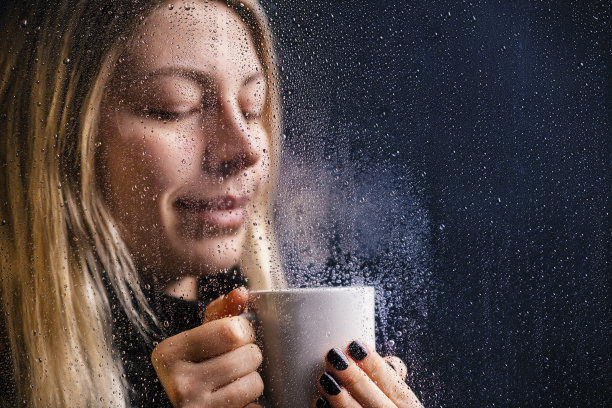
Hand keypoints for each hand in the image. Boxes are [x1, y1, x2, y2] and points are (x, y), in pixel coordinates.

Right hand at [151, 287, 263, 407]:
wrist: (181, 406)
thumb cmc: (193, 370)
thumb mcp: (198, 340)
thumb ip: (220, 313)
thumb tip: (240, 293)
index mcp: (170, 353)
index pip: (232, 330)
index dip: (243, 331)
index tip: (234, 338)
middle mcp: (180, 383)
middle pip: (249, 355)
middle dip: (248, 356)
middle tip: (232, 362)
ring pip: (255, 383)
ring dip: (251, 381)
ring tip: (232, 382)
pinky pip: (255, 406)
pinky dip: (251, 402)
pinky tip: (233, 401)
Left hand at [314, 340, 422, 407]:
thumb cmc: (383, 406)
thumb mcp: (394, 399)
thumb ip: (383, 383)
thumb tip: (360, 353)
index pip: (397, 389)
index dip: (377, 367)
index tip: (356, 346)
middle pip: (379, 407)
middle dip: (356, 380)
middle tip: (335, 357)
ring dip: (341, 401)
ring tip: (324, 379)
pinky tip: (319, 403)